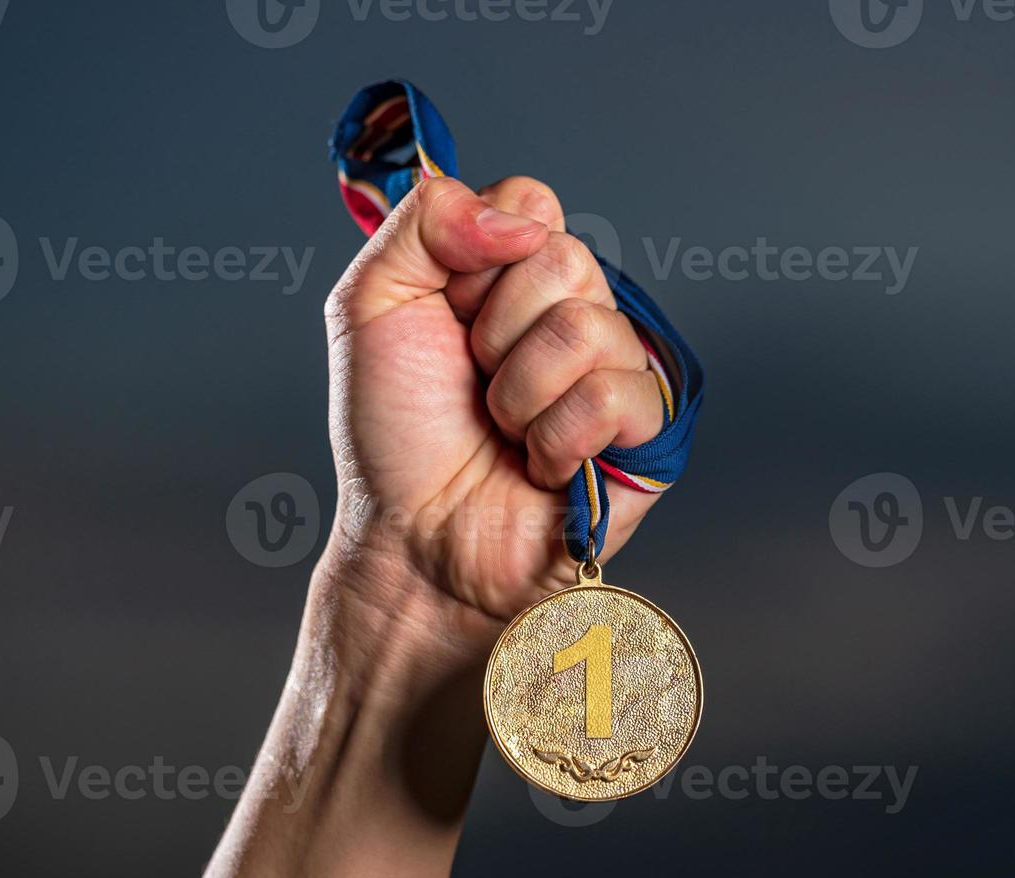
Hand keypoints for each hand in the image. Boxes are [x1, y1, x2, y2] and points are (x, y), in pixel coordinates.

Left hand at [321, 175, 667, 659]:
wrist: (413, 538)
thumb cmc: (394, 435)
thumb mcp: (369, 306)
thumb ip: (424, 223)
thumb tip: (519, 213)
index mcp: (511, 276)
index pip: (534, 202)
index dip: (483, 252)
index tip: (449, 311)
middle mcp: (572, 312)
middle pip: (568, 258)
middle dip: (496, 331)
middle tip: (477, 381)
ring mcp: (614, 369)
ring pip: (587, 328)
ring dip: (520, 394)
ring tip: (505, 432)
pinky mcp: (645, 433)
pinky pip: (616, 394)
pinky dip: (557, 438)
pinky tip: (542, 466)